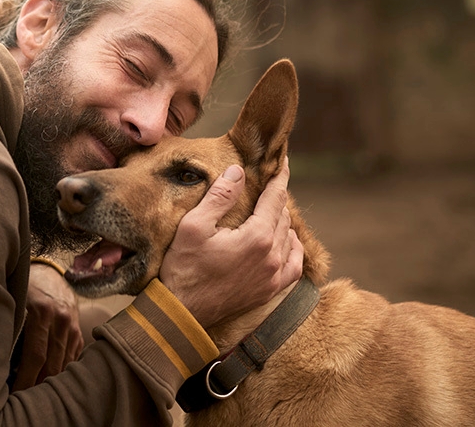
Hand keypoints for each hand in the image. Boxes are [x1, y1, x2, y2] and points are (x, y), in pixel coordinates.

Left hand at [10, 263, 83, 390]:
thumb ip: (9, 326)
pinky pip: (72, 358)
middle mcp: (62, 319)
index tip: (12, 395)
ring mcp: (73, 326)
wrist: (48, 270)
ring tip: (35, 396)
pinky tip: (48, 382)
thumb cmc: (23, 286)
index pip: (35, 357)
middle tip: (23, 401)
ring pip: (63, 364)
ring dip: (49, 382)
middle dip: (37, 386)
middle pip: (52, 365)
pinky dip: (61, 372)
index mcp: (42, 312)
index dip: (25, 380)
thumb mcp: (12, 300)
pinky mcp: (79, 331)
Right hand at [159, 158, 303, 328]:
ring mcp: (273, 277)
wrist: (181, 312)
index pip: (275, 198)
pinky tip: (284, 241)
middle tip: (268, 184)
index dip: (280, 177)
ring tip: (269, 210)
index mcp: (257, 237)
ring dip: (281, 221)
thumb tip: (239, 171)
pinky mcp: (269, 291)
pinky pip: (294, 266)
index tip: (283, 161)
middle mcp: (272, 257)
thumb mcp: (194, 225)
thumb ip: (220, 196)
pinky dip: (292, 249)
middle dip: (276, 198)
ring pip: (289, 238)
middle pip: (283, 216)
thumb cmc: (183, 268)